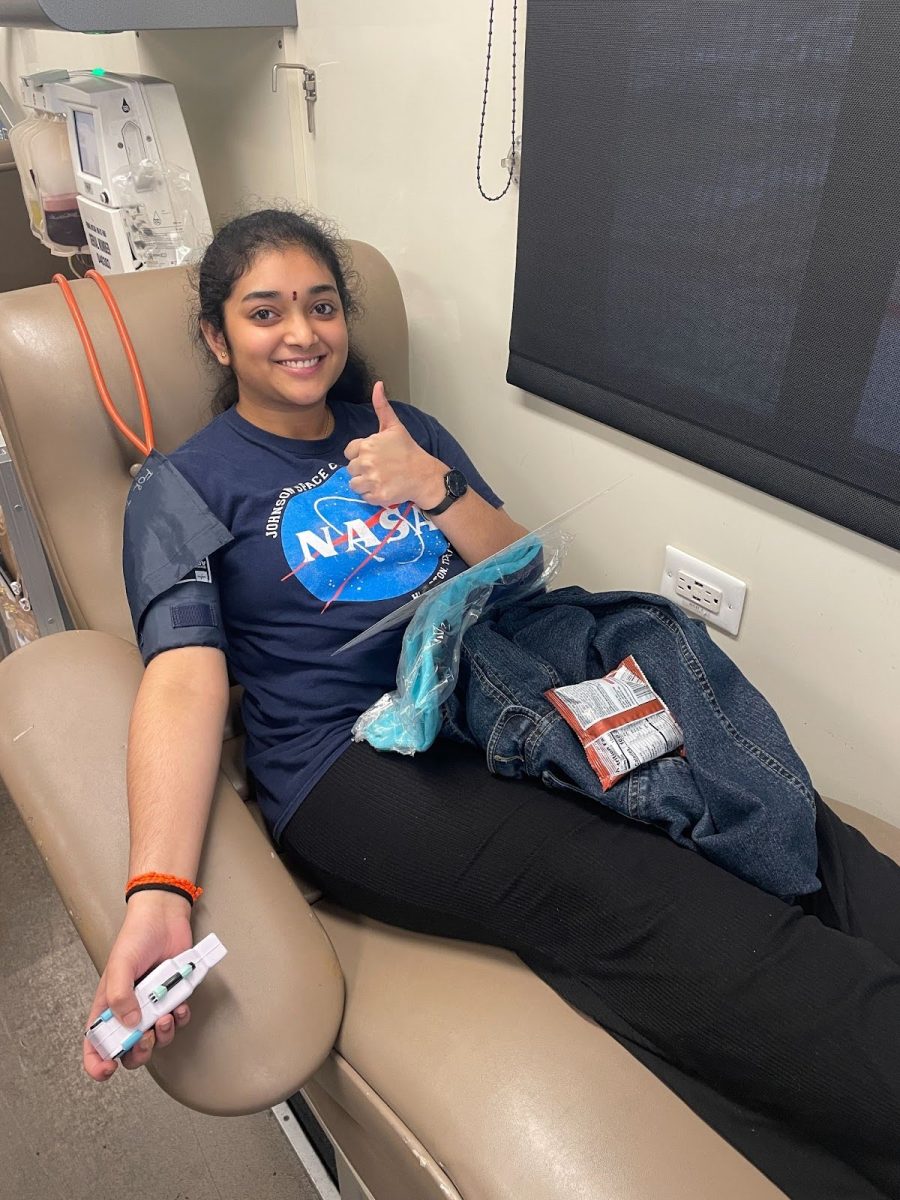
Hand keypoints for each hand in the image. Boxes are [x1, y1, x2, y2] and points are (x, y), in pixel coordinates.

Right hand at [83, 891, 193, 1081]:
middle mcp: (129, 1010)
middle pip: (129, 1049)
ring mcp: (152, 1005)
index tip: (107, 1070)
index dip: (97, 1062)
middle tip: (144, 1039)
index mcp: (108, 1005)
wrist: (165, 918)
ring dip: (162, 1035)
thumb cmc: (137, 937)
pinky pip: (177, 1020)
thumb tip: (130, 1025)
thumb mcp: (121, 965)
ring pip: (156, 1039)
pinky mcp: (172, 997)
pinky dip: (180, 1018)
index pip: (96, 1042)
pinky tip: (180, 1005)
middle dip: (138, 1053)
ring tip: (166, 1016)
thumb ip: (120, 995)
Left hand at [344, 382, 446, 509]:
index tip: (375, 457)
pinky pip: (364, 497)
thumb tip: (378, 384)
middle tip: (380, 469)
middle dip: (362, 470)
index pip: (349, 452)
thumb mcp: (394, 426)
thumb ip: (382, 406)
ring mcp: (372, 480)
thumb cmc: (408, 450)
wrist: (424, 474)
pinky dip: (372, 495)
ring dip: (365, 484)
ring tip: (380, 479)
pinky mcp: (377, 495)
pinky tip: (384, 487)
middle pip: (351, 469)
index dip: (360, 455)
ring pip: (354, 484)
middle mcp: (367, 462)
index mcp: (367, 444)